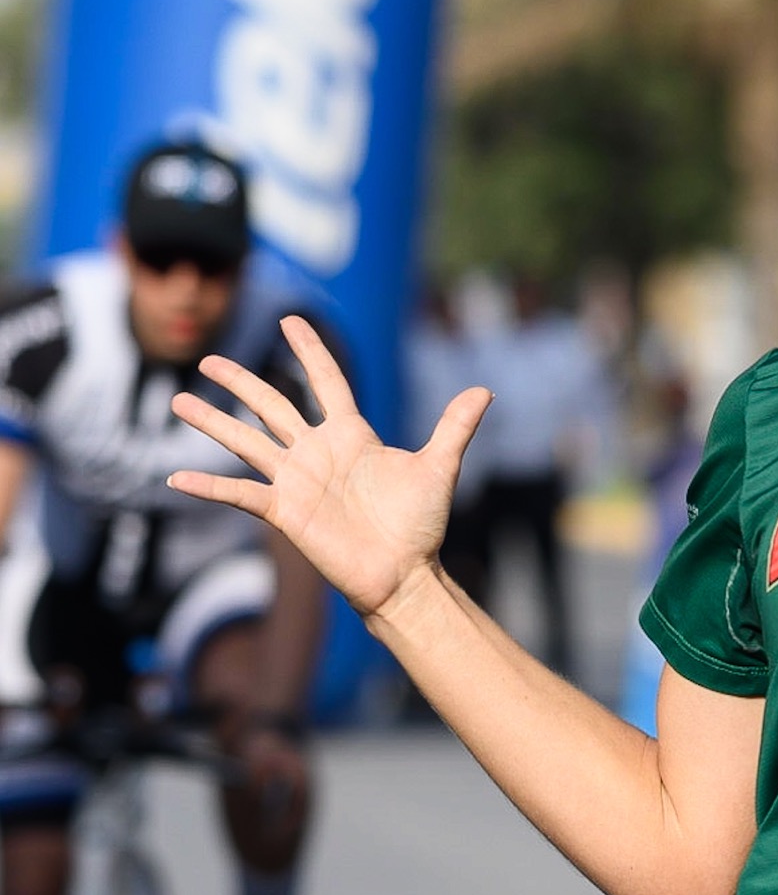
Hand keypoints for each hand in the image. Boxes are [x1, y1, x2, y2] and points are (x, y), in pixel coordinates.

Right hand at [167, 316, 491, 620]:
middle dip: (241, 381)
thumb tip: (484, 389)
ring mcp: (296, 480)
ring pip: (246, 442)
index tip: (292, 320)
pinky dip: (209, 487)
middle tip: (207, 358)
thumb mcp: (439, 467)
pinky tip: (176, 480)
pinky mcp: (285, 511)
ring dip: (212, 423)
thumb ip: (455, 427)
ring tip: (178, 401)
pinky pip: (239, 494)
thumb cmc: (420, 524)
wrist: (405, 574)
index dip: (310, 351)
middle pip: (272, 404)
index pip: (326, 381)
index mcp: (352, 434)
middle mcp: (317, 452)